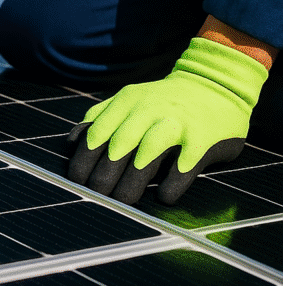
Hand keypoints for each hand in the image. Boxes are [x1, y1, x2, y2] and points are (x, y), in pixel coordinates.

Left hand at [67, 37, 267, 204]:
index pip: (97, 133)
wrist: (215, 83)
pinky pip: (185, 164)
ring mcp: (177, 124)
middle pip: (119, 146)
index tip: (76, 181)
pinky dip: (173, 182)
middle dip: (104, 174)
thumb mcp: (130, 99)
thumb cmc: (164, 101)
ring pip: (148, 154)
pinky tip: (163, 197)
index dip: (84, 159)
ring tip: (124, 202)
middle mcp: (149, 111)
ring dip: (133, 181)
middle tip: (98, 196)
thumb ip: (101, 117)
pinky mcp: (203, 138)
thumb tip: (71, 143)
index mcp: (127, 102)